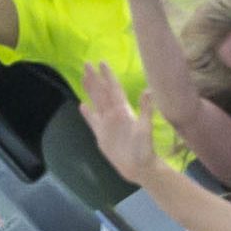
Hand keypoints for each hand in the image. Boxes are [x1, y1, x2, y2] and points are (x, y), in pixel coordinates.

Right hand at [73, 63, 159, 178]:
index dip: (107, 76)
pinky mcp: (101, 134)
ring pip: (96, 102)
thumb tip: (148, 90)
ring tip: (83, 77)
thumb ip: (145, 109)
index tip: (101, 63)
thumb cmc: (144, 148)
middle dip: (94, 78)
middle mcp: (114, 114)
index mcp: (123, 110)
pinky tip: (81, 105)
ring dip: (90, 90)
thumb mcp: (145, 128)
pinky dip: (87, 113)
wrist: (138, 167)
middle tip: (87, 63)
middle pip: (101, 92)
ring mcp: (106, 123)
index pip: (113, 89)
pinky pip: (92, 120)